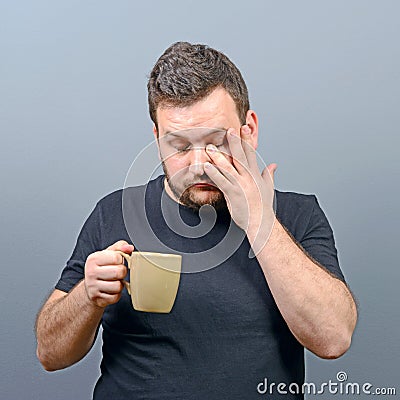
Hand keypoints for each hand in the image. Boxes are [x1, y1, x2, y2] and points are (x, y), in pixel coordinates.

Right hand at [84, 240, 133, 307]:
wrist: (90, 287)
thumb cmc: (102, 268)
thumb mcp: (109, 254)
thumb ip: (120, 246)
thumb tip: (129, 248)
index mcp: (93, 259)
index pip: (117, 257)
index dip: (121, 260)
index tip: (116, 262)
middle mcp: (90, 272)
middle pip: (119, 272)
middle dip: (122, 272)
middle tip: (117, 273)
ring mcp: (93, 287)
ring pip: (118, 286)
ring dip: (120, 284)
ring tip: (114, 281)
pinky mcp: (97, 299)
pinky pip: (116, 297)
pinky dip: (116, 294)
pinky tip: (111, 290)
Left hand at [204, 125, 276, 240]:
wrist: (261, 222)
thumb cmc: (263, 206)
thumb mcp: (268, 187)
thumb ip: (269, 174)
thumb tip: (273, 165)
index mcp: (255, 174)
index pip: (251, 153)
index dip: (247, 139)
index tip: (244, 127)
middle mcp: (249, 177)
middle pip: (241, 156)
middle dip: (235, 142)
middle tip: (228, 130)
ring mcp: (241, 186)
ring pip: (229, 168)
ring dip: (219, 157)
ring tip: (209, 147)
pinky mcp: (233, 195)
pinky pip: (222, 182)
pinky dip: (214, 174)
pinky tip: (207, 166)